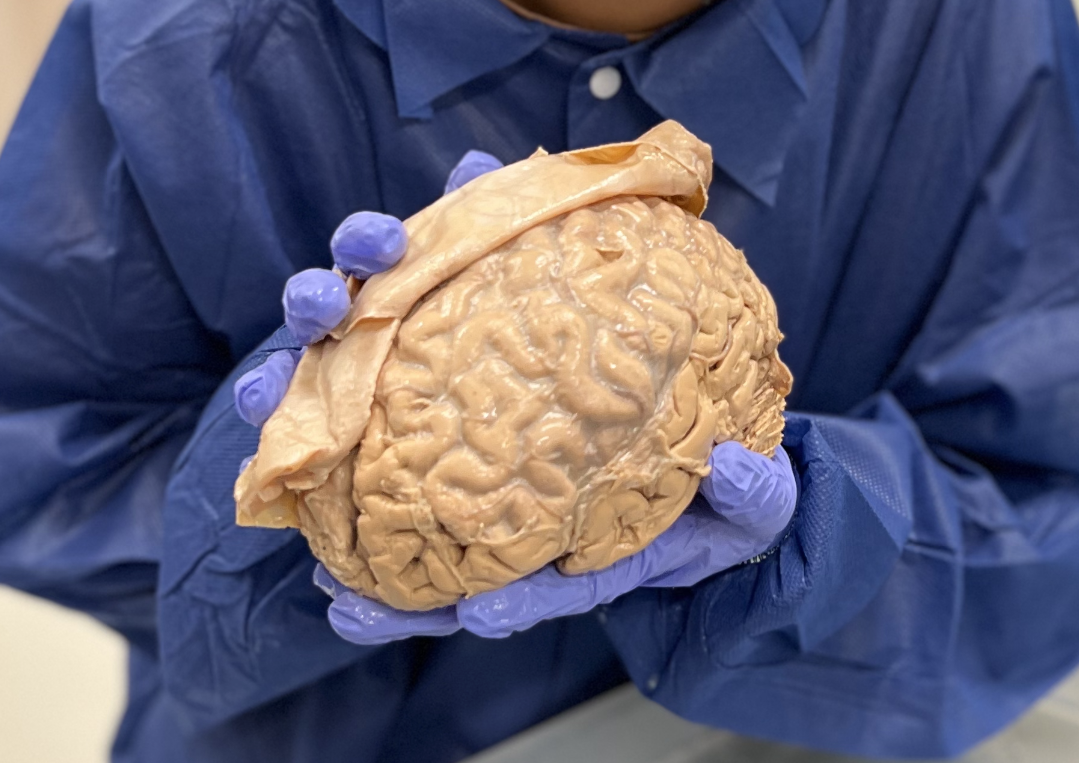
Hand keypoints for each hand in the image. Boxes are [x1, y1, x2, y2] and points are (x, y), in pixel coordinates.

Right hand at [232, 147, 504, 426]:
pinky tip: (265, 413)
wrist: (464, 401)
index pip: (364, 246)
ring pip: (290, 358)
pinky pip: (279, 413)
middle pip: (317, 299)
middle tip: (330, 306)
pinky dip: (265, 409)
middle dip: (316, 299)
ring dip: (279, 364)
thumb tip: (475, 163)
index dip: (368, 240)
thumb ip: (473, 212)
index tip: (388, 245)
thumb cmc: (458, 306)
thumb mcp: (472, 260)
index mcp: (380, 275)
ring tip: (277, 378)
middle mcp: (344, 315)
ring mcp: (323, 365)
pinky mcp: (312, 417)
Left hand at [321, 441, 796, 644]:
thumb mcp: (756, 500)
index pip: (558, 585)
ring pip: (436, 541)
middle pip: (472, 580)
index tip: (481, 614)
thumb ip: (752, 495)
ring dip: (373, 555)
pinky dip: (380, 490)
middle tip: (349, 606)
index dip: (521, 600)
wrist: (713, 478)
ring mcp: (517, 513)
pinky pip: (429, 481)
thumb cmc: (728, 501)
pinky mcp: (493, 463)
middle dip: (410, 601)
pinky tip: (327, 501)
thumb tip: (736, 471)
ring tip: (322, 586)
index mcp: (607, 555)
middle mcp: (550, 548)